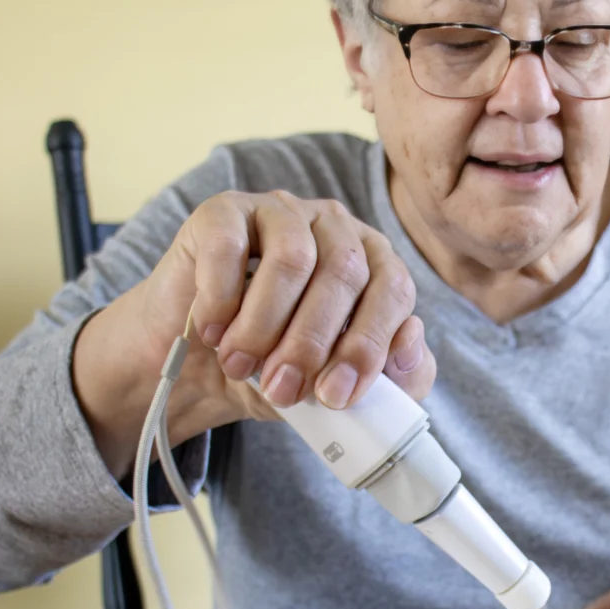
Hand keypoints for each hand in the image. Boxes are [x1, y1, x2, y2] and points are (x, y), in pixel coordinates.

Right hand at [73, 190, 435, 476]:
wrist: (198, 370)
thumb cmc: (276, 371)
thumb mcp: (336, 387)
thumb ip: (393, 378)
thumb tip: (411, 340)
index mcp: (375, 263)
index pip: (393, 290)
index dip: (368, 345)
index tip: (336, 395)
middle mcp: (335, 228)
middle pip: (345, 273)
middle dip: (312, 343)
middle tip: (282, 389)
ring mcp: (280, 212)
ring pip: (292, 258)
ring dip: (265, 325)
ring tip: (240, 365)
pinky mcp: (223, 213)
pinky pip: (230, 245)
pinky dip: (221, 298)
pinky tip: (213, 332)